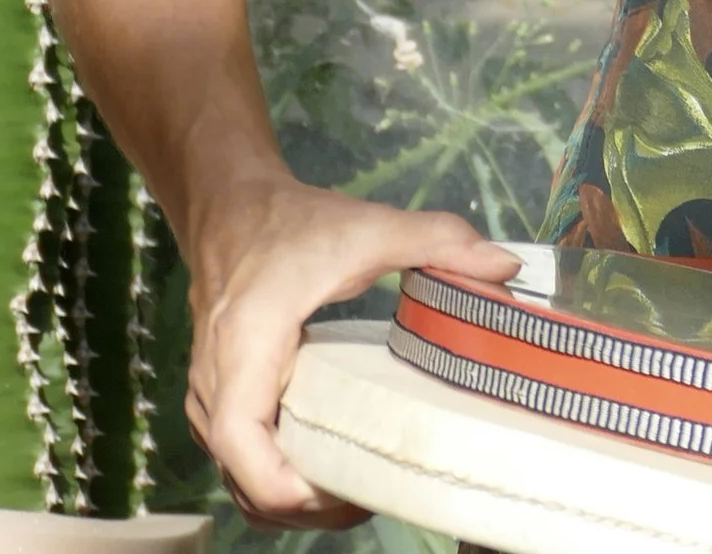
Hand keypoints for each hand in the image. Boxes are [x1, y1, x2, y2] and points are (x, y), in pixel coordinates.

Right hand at [186, 172, 519, 526]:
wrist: (233, 208)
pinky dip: (276, 477)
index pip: (240, 445)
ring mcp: (206, 400)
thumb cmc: (296, 222)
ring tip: (356, 487)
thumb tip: (505, 267)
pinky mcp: (216, 403)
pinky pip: (239, 460)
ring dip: (291, 497)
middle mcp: (214, 386)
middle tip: (371, 495)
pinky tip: (325, 467)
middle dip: (306, 505)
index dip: (286, 486)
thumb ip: (439, 240)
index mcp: (245, 348)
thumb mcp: (370, 225)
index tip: (345, 488)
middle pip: (243, 480)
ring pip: (238, 479)